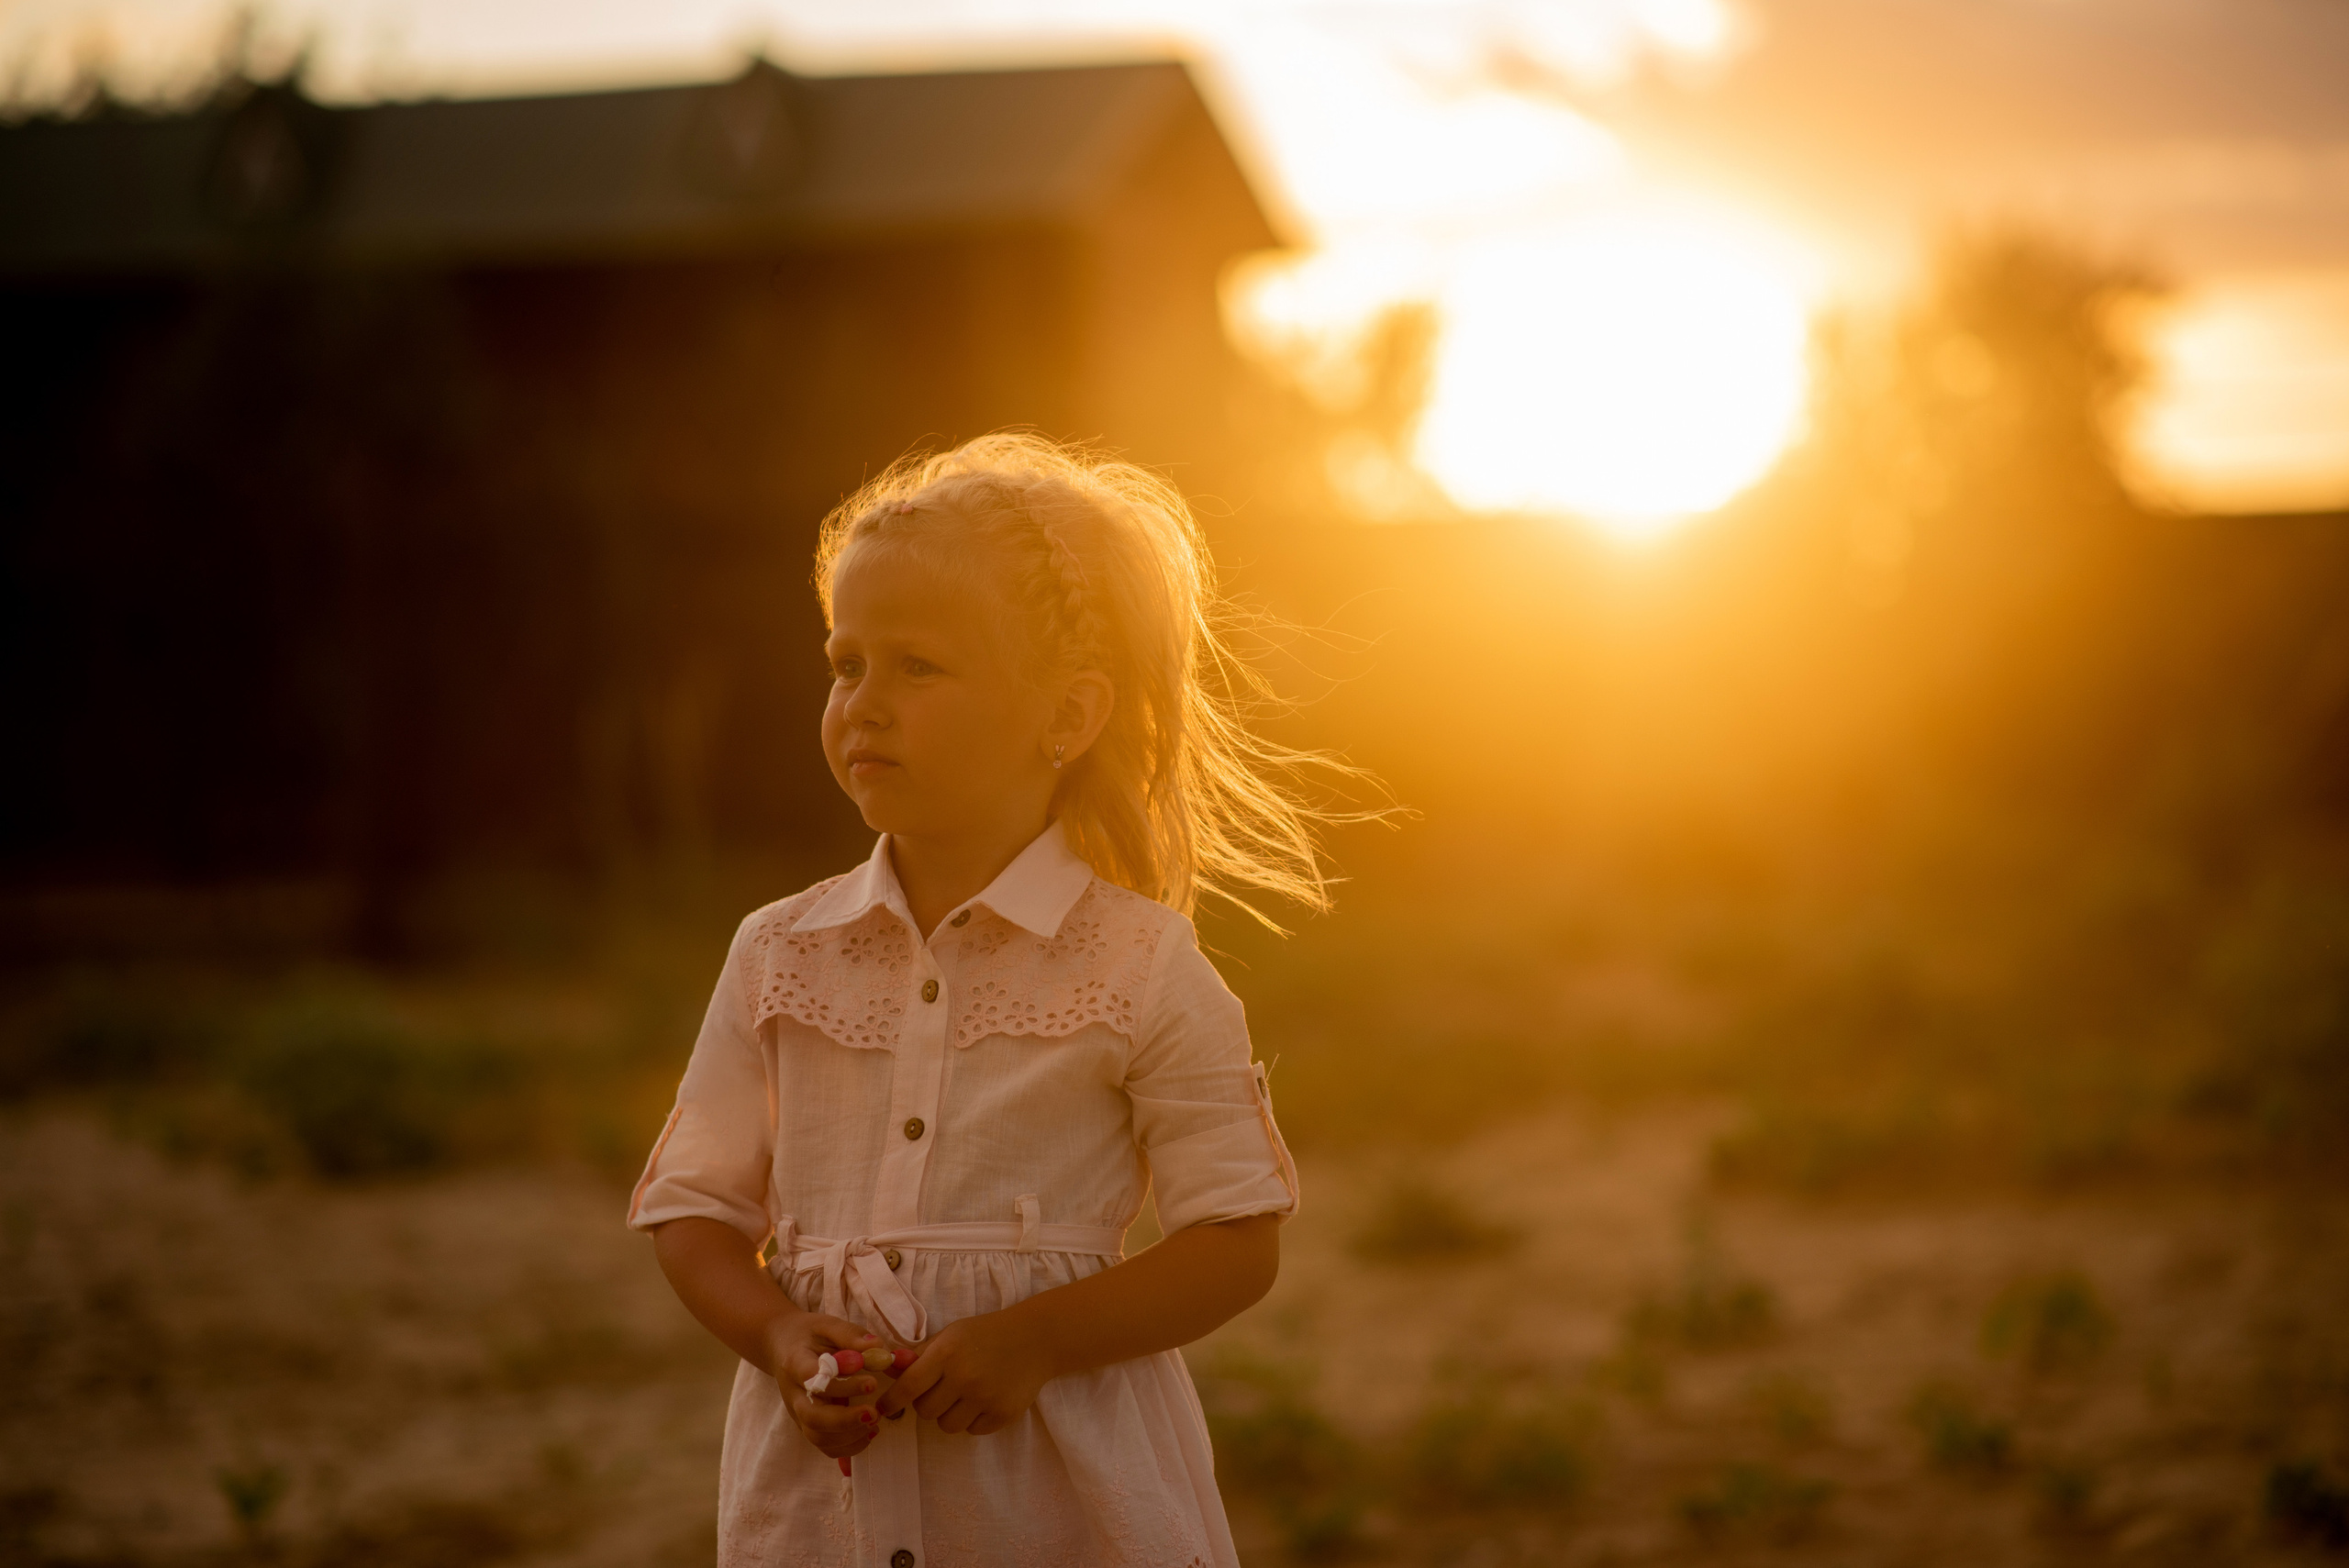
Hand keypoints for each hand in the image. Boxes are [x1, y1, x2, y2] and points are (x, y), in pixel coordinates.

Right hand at [764, 1309, 889, 1459]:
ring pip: (818, 1437)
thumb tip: (878, 1347)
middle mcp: (794, 1394)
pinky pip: (824, 1446)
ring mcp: (799, 1413)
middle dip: (846, 1420)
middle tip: (875, 1412)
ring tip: (875, 1419)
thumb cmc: (808, 1334)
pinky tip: (870, 1431)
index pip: (814, 1380)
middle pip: (813, 1417)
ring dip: (849, 1436)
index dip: (842, 1386)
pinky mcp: (807, 1425)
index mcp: (795, 1364)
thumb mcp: (827, 1324)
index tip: (872, 1382)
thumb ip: (850, 1335)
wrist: (782, 1346)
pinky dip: (848, 1446)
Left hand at [876, 1308, 1056, 1435]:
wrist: (1037, 1338)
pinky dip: (973, 1420)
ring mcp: (985, 1398)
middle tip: (942, 1389)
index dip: (891, 1401)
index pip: (908, 1386)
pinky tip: (984, 1400)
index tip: (883, 1408)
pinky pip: (972, 1430)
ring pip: (947, 1425)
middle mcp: (964, 1377)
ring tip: (965, 1395)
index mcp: (947, 1353)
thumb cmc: (987, 1333)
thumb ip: (921, 1354)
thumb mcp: (952, 1334)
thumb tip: (887, 1369)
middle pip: (925, 1411)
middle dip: (927, 1403)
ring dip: (950, 1414)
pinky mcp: (1003, 1415)